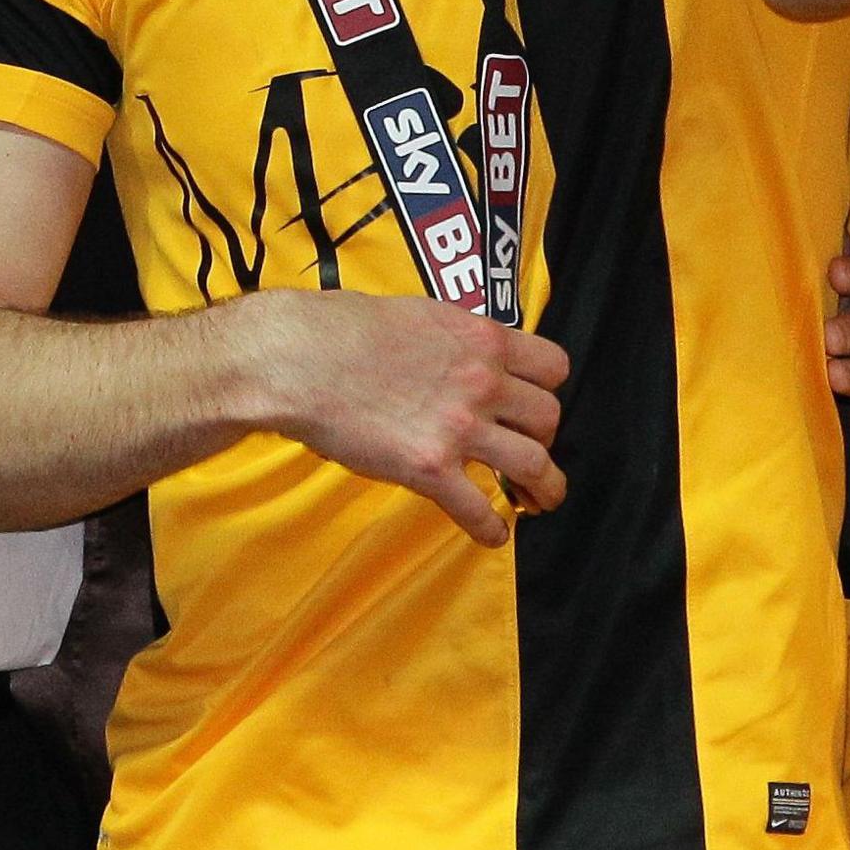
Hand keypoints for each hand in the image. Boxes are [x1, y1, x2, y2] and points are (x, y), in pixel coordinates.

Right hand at [242, 288, 569, 546]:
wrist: (296, 359)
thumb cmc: (340, 328)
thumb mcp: (416, 314)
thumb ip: (452, 337)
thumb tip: (458, 352)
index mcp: (481, 339)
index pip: (553, 367)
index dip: (546, 389)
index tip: (532, 403)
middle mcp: (482, 382)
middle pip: (548, 418)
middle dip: (544, 438)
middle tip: (529, 451)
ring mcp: (459, 427)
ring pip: (535, 465)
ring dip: (544, 488)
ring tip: (538, 500)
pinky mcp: (430, 469)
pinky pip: (480, 510)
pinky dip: (492, 530)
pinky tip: (492, 535)